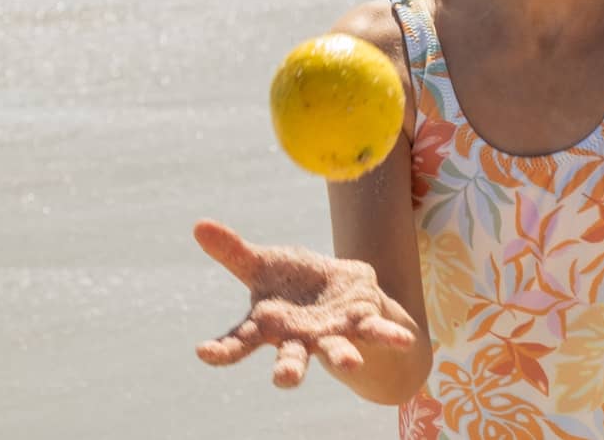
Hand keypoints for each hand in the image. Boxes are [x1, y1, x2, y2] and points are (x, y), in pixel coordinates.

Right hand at [193, 219, 417, 386]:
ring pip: (336, 351)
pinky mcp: (360, 324)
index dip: (222, 350)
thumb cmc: (291, 283)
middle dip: (289, 370)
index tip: (203, 352)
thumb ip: (234, 252)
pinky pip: (376, 331)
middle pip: (291, 359)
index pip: (241, 342)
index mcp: (269, 326)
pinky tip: (405, 339)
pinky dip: (389, 336)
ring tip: (352, 363)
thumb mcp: (263, 264)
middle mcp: (299, 339)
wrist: (335, 291)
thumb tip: (198, 224)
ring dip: (344, 357)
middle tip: (284, 379)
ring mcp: (331, 336)